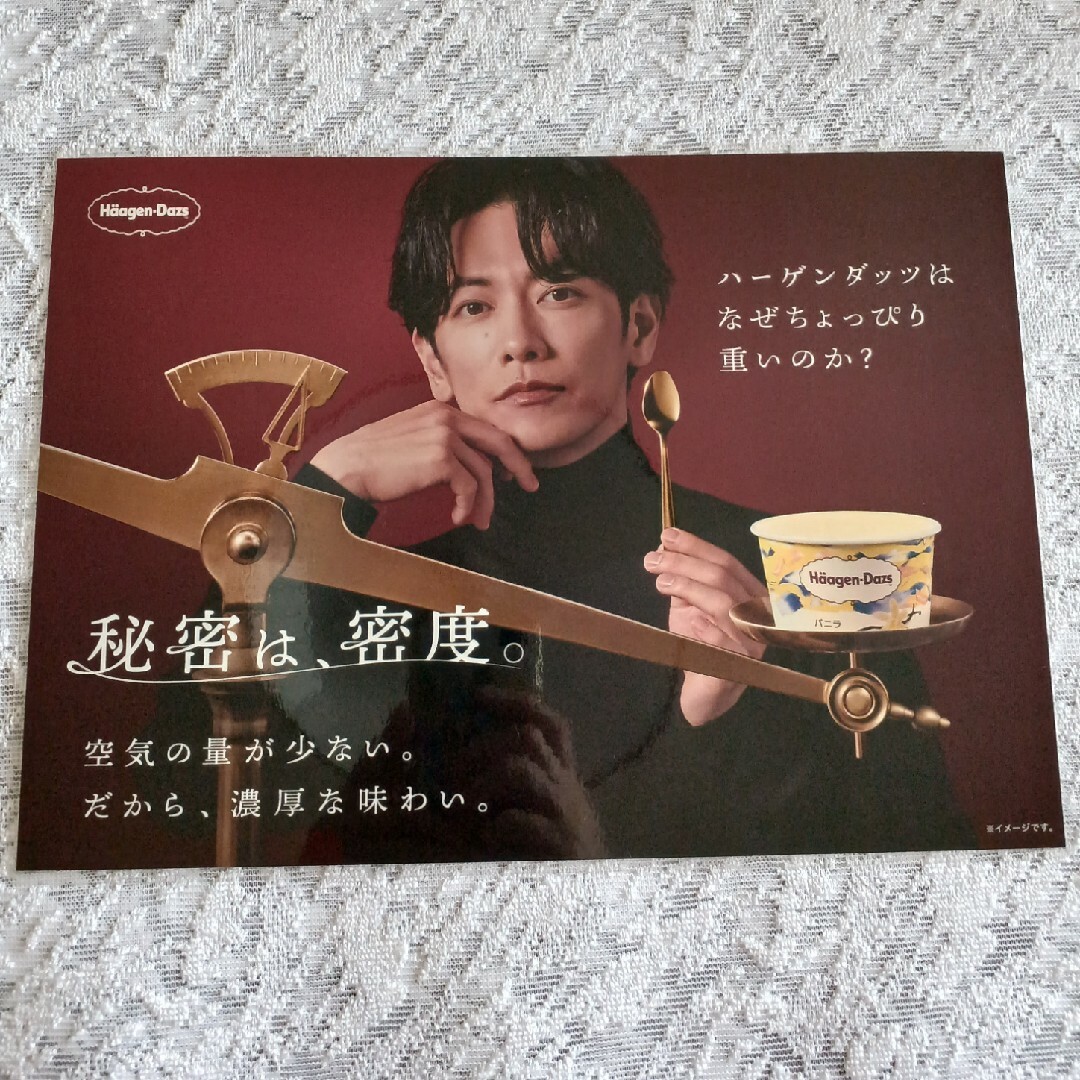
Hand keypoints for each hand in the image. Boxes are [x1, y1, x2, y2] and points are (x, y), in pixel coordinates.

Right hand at [309, 400, 538, 528]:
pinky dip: (468, 506)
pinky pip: (469, 487)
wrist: (346, 468)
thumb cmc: (373, 461)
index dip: (505, 450)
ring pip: (484, 471)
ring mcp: (444, 436)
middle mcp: (445, 417)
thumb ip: (441, 444)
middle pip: (498, 441)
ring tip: (480, 522)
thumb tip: (470, 466)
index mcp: (439, 409)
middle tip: (530, 486)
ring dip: (486, 501)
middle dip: (518, 466)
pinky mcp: (441, 459)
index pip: (485, 428)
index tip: (512, 471)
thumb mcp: (412, 440)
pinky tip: (458, 517)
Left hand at [643, 527, 767, 726]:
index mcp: (750, 594)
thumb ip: (682, 578)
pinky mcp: (741, 665)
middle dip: (685, 563)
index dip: (696, 547)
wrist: (703, 689)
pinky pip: (722, 640)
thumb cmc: (699, 643)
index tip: (666, 536)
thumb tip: (664, 544)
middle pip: (723, 578)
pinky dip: (704, 627)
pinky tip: (689, 622)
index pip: (726, 563)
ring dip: (689, 587)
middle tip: (652, 560)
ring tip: (660, 582)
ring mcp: (753, 640)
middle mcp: (758, 615)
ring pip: (723, 603)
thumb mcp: (689, 606)